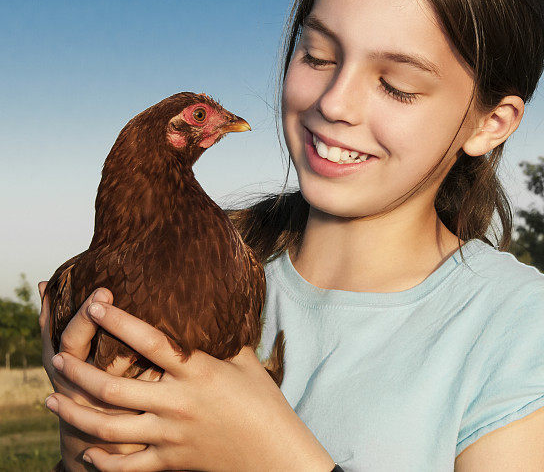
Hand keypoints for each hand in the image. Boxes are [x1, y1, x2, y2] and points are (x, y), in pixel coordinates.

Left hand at [44, 294, 335, 470]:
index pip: (150, 341)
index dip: (119, 321)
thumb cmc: (264, 403)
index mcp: (197, 372)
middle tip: (57, 358)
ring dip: (74, 415)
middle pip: (113, 389)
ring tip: (51, 399)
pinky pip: (126, 466)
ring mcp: (171, 434)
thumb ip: (224, 340)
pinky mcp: (171, 460)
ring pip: (108, 428)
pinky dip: (102, 462)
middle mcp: (178, 402)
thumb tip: (215, 312)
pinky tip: (87, 452)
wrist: (275, 452)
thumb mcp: (247, 364)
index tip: (95, 304)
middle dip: (78, 373)